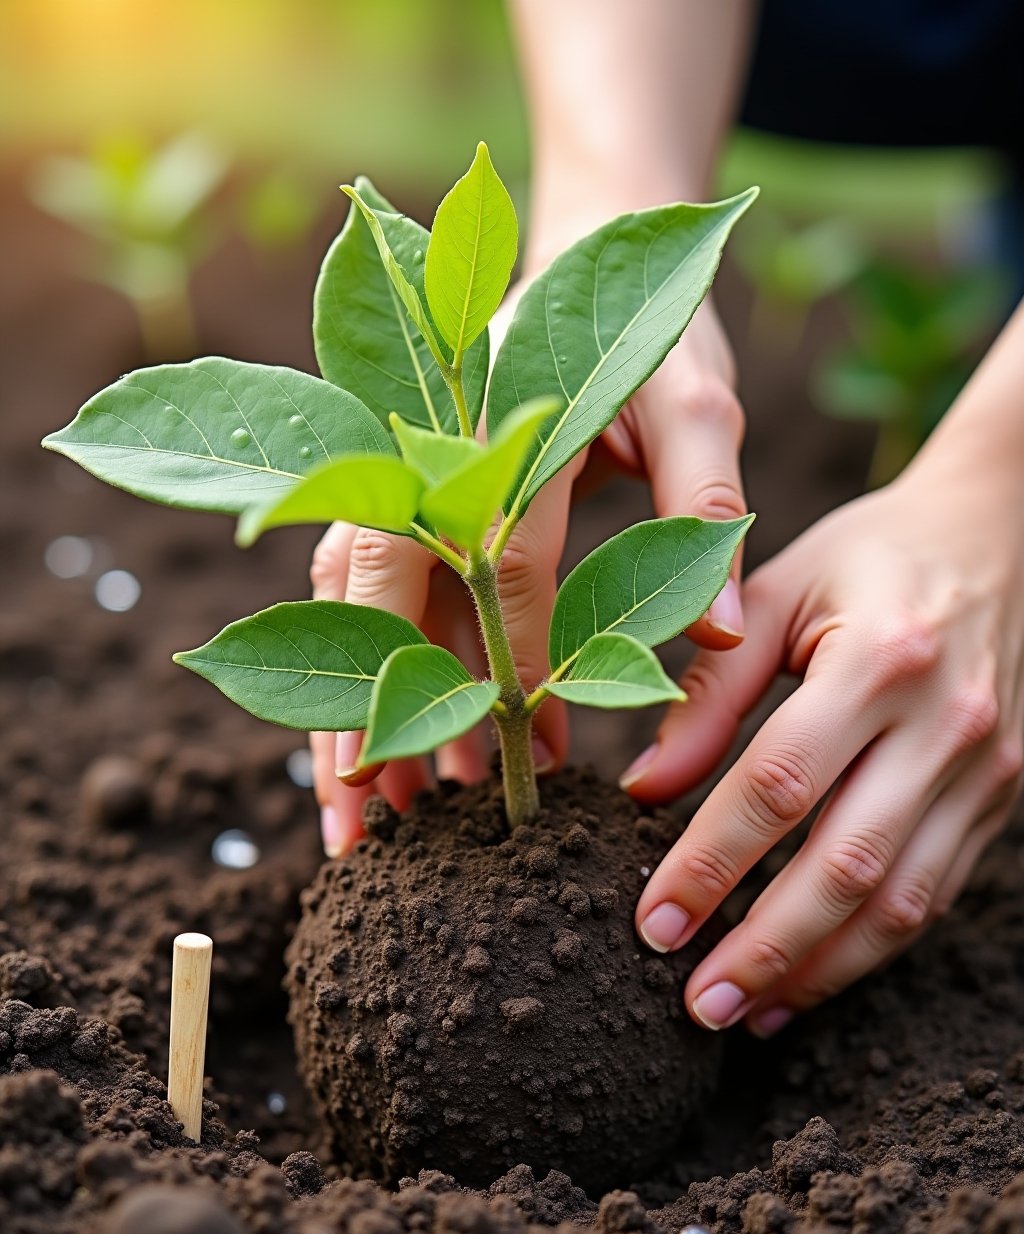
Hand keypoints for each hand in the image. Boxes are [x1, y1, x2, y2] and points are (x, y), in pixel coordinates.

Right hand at [311, 296, 748, 854]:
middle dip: (372, 715)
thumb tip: (716, 637)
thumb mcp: (697, 402)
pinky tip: (381, 760)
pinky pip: (361, 603)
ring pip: (351, 610)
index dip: (520, 663)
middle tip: (381, 821)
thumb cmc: (650, 339)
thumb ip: (706, 501)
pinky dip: (361, 681)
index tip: (541, 756)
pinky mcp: (389, 504)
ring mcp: (392, 474)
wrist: (590, 253)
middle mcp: (420, 444)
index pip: (506, 560)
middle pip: (378, 596)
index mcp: (504, 416)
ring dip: (349, 714)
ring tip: (365, 820)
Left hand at [630, 444, 1023, 1034]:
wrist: (996, 537)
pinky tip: (803, 983)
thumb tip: (643, 792)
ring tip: (742, 1014)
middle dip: (765, 948)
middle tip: (695, 1005)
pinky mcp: (999, 798)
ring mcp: (985, 770)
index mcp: (881, 658)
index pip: (781, 784)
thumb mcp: (779, 591)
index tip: (654, 924)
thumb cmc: (866, 560)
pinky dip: (865, 952)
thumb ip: (710, 691)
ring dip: (817, 970)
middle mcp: (946, 723)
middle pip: (846, 864)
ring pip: (899, 900)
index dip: (711, 863)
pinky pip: (932, 896)